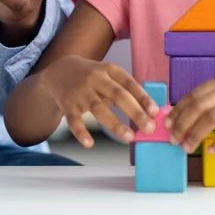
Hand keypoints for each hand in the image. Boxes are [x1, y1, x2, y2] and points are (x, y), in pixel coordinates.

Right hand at [37, 56, 159, 147]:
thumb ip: (126, 91)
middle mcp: (95, 79)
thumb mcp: (108, 75)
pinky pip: (74, 120)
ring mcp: (81, 92)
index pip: (129, 83)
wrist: (59, 70)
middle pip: (117, 95)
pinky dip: (81, 132)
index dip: (143, 97)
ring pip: (98, 109)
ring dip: (115, 124)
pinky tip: (89, 143)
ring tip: (129, 138)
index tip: (155, 112)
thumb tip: (149, 112)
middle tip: (149, 128)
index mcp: (109, 70)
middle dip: (135, 112)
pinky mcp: (68, 105)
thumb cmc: (92, 76)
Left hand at [167, 77, 214, 153]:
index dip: (178, 111)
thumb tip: (191, 112)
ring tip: (187, 147)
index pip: (193, 96)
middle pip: (198, 107)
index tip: (167, 124)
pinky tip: (211, 151)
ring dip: (196, 134)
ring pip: (212, 119)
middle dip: (182, 125)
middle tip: (173, 139)